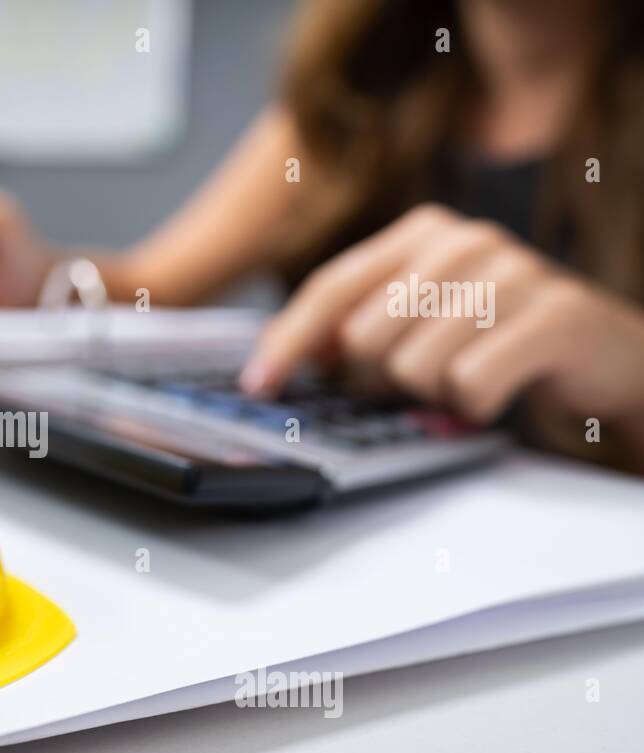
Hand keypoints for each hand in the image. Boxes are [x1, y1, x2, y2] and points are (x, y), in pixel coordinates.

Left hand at [240, 203, 643, 465]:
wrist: (609, 355)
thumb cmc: (501, 339)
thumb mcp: (422, 323)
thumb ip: (356, 325)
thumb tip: (285, 353)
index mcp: (423, 232)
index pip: (333, 287)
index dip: (288, 341)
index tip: (259, 384)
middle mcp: (465, 240)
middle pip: (364, 336)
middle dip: (381, 378)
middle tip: (423, 379)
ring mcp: (513, 273)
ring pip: (414, 367)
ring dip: (435, 395)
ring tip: (470, 378)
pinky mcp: (553, 316)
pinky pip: (469, 385)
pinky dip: (476, 407)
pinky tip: (500, 391)